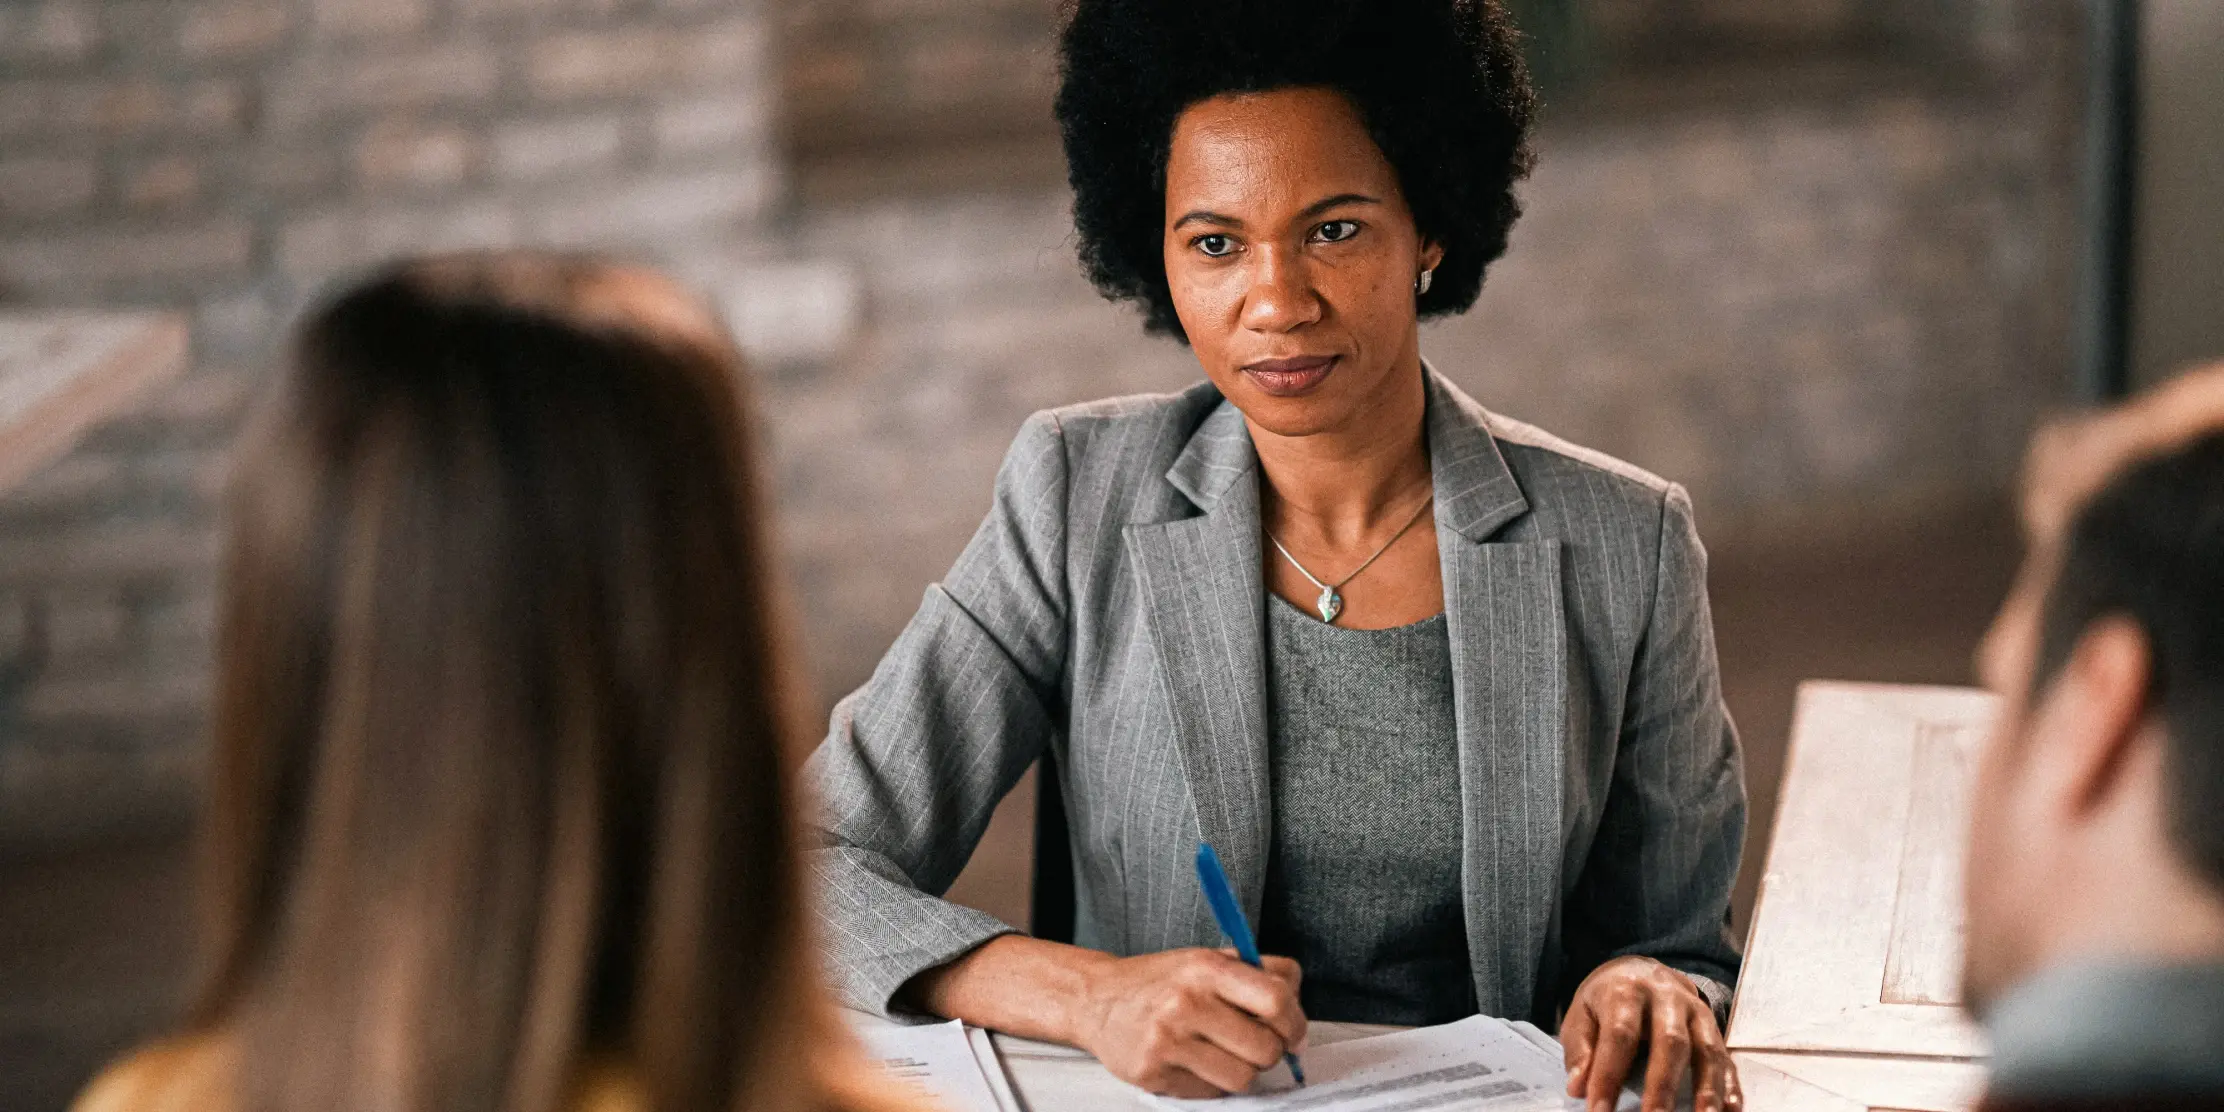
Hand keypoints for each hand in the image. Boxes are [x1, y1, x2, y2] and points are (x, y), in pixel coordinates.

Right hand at [1070, 947, 1307, 1097]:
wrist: (1098, 1000)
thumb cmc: (1160, 981)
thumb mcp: (1207, 959)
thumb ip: (1259, 974)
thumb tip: (1298, 1015)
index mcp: (1206, 968)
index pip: (1276, 1000)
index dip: (1295, 1022)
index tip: (1292, 1030)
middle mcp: (1186, 1003)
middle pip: (1265, 1048)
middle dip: (1270, 1051)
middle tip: (1255, 1043)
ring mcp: (1168, 1041)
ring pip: (1243, 1078)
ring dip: (1242, 1071)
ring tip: (1222, 1053)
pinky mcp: (1154, 1073)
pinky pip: (1211, 1094)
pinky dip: (1212, 1083)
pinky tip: (1194, 1062)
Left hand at [1561, 956, 1739, 1111]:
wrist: (1640, 969)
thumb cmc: (1606, 1000)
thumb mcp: (1582, 1013)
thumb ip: (1580, 1049)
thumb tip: (1578, 1088)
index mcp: (1627, 991)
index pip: (1619, 1035)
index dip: (1609, 1074)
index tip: (1599, 1111)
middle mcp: (1667, 997)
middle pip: (1670, 1042)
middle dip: (1662, 1085)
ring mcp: (1696, 1011)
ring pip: (1706, 1050)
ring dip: (1706, 1089)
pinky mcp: (1714, 1026)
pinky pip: (1726, 1057)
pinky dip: (1730, 1087)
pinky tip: (1731, 1111)